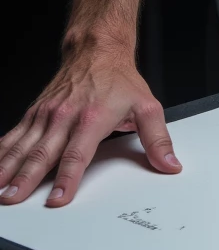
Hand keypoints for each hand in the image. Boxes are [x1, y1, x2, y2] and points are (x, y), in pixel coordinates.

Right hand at [0, 53, 180, 206]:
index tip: (57, 199)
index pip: (77, 154)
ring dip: (7, 169)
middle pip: (42, 153)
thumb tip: (169, 164)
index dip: (67, 179)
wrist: (97, 49)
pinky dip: (1, 151)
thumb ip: (158, 139)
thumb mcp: (147, 106)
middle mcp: (65, 116)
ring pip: (23, 146)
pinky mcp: (34, 113)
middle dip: (25, 179)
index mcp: (92, 118)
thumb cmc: (119, 79)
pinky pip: (14, 134)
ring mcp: (46, 114)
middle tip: (12, 200)